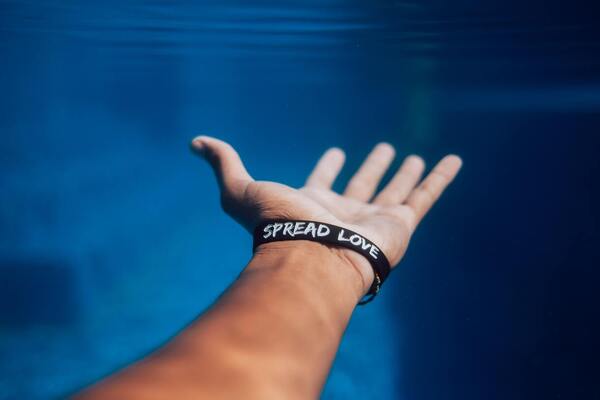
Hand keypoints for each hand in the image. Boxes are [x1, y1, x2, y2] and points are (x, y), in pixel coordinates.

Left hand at [191, 136, 461, 295]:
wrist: (310, 259)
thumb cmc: (276, 227)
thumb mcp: (240, 190)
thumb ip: (223, 164)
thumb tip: (194, 141)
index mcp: (312, 205)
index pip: (322, 182)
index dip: (328, 168)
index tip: (335, 153)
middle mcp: (343, 214)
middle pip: (362, 187)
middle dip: (371, 169)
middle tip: (384, 150)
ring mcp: (373, 221)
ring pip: (395, 193)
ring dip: (406, 175)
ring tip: (416, 157)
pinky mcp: (400, 226)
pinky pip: (425, 198)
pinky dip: (439, 180)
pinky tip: (452, 160)